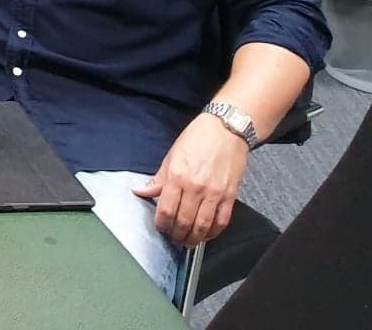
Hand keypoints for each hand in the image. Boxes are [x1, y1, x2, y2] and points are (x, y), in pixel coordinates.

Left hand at [134, 113, 249, 247]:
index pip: (166, 210)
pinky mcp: (230, 196)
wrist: (227, 129)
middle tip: (174, 239)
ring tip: (188, 242)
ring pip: (203, 226)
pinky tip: (207, 235)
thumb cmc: (198, 139)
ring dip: (194, 238)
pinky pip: (222, 221)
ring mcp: (214, 193)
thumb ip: (158, 179)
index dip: (162, 224)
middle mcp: (196, 187)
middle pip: (184, 221)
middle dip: (177, 235)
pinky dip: (214, 232)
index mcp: (177, 177)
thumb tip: (142, 191)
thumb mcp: (171, 156)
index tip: (161, 228)